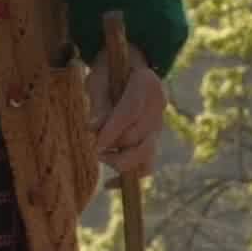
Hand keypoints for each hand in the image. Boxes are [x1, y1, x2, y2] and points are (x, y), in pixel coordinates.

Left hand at [95, 60, 168, 179]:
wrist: (126, 67)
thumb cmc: (107, 72)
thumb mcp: (98, 79)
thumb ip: (98, 102)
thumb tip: (93, 128)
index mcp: (147, 83)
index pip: (130, 113)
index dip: (112, 131)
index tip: (95, 146)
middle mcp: (158, 105)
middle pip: (138, 136)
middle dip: (114, 146)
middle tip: (93, 148)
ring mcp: (159, 124)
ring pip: (147, 154)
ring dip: (122, 161)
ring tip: (101, 157)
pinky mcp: (154, 139)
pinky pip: (148, 164)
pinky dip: (130, 176)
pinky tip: (110, 184)